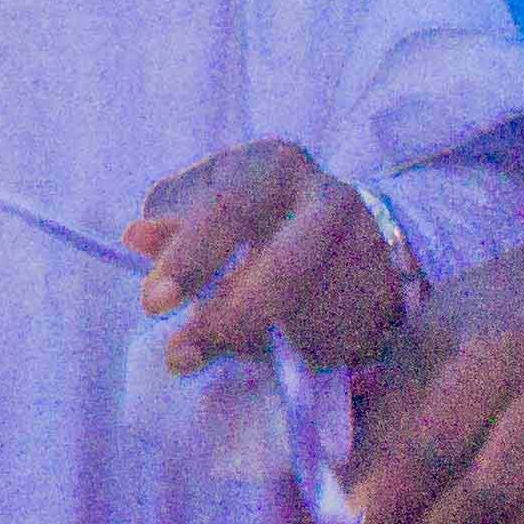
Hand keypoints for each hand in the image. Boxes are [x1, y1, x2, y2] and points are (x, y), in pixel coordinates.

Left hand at [126, 142, 411, 379]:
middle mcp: (328, 199)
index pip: (228, 211)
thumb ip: (174, 224)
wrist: (349, 225)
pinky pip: (335, 341)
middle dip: (227, 319)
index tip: (152, 305)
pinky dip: (296, 356)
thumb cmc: (257, 212)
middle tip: (178, 357)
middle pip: (283, 269)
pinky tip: (279, 347)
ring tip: (224, 348)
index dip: (189, 258)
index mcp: (275, 166)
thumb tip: (135, 238)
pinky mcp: (388, 294)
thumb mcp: (212, 202)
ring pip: (309, 315)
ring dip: (257, 345)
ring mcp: (367, 248)